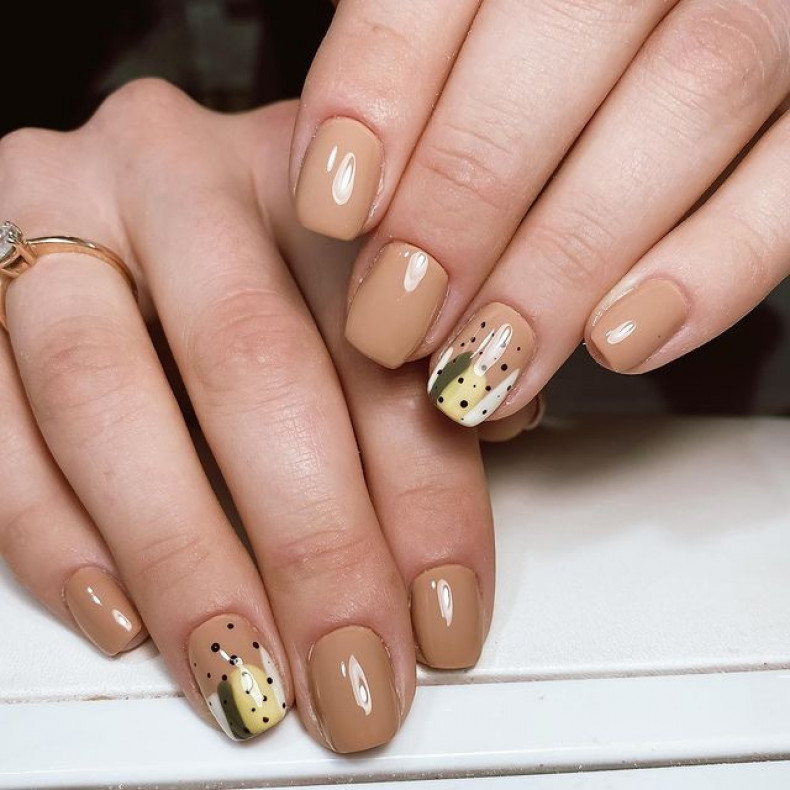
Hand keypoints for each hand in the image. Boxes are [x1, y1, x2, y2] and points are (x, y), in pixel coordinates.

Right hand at [0, 83, 503, 751]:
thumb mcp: (364, 275)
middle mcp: (177, 171)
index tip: (444, 618)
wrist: (136, 190)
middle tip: (352, 672)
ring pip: (107, 398)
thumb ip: (422, 358)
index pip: (379, 342)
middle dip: (310, 545)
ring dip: (186, 561)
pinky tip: (125, 618)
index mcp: (304, 167)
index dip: (424, 499)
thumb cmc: (272, 250)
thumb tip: (480, 458)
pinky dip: (54, 534)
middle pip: (247, 363)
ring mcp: (61, 213)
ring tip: (247, 678)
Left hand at [292, 0, 789, 424]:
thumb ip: (426, 64)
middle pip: (562, 39)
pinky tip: (620, 344)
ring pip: (688, 98)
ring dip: (567, 259)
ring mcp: (775, 4)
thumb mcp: (485, 18)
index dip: (380, 84)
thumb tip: (348, 194)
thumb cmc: (558, 32)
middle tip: (396, 322)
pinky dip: (714, 268)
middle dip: (463, 199)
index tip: (333, 205)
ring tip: (488, 364)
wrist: (695, 15)